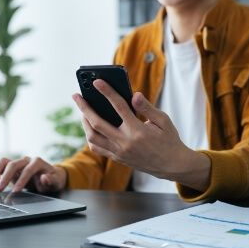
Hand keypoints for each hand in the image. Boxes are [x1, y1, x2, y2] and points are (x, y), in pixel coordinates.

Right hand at [0, 156, 66, 192]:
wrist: (50, 177)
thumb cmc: (52, 179)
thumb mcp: (55, 182)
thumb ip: (51, 180)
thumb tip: (44, 178)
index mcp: (38, 162)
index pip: (28, 170)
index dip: (21, 180)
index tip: (16, 191)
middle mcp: (27, 160)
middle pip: (14, 165)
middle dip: (6, 177)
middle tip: (0, 189)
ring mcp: (19, 163)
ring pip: (5, 162)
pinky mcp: (13, 167)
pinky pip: (2, 165)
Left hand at [72, 79, 210, 191]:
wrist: (172, 165)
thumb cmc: (169, 140)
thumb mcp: (163, 121)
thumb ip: (147, 107)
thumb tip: (134, 95)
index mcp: (138, 131)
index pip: (119, 107)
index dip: (107, 92)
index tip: (97, 82)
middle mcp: (125, 142)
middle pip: (97, 123)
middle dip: (84, 107)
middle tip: (76, 95)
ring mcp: (119, 152)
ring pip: (93, 137)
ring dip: (84, 123)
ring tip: (83, 110)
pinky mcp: (117, 158)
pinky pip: (97, 148)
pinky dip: (90, 136)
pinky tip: (90, 126)